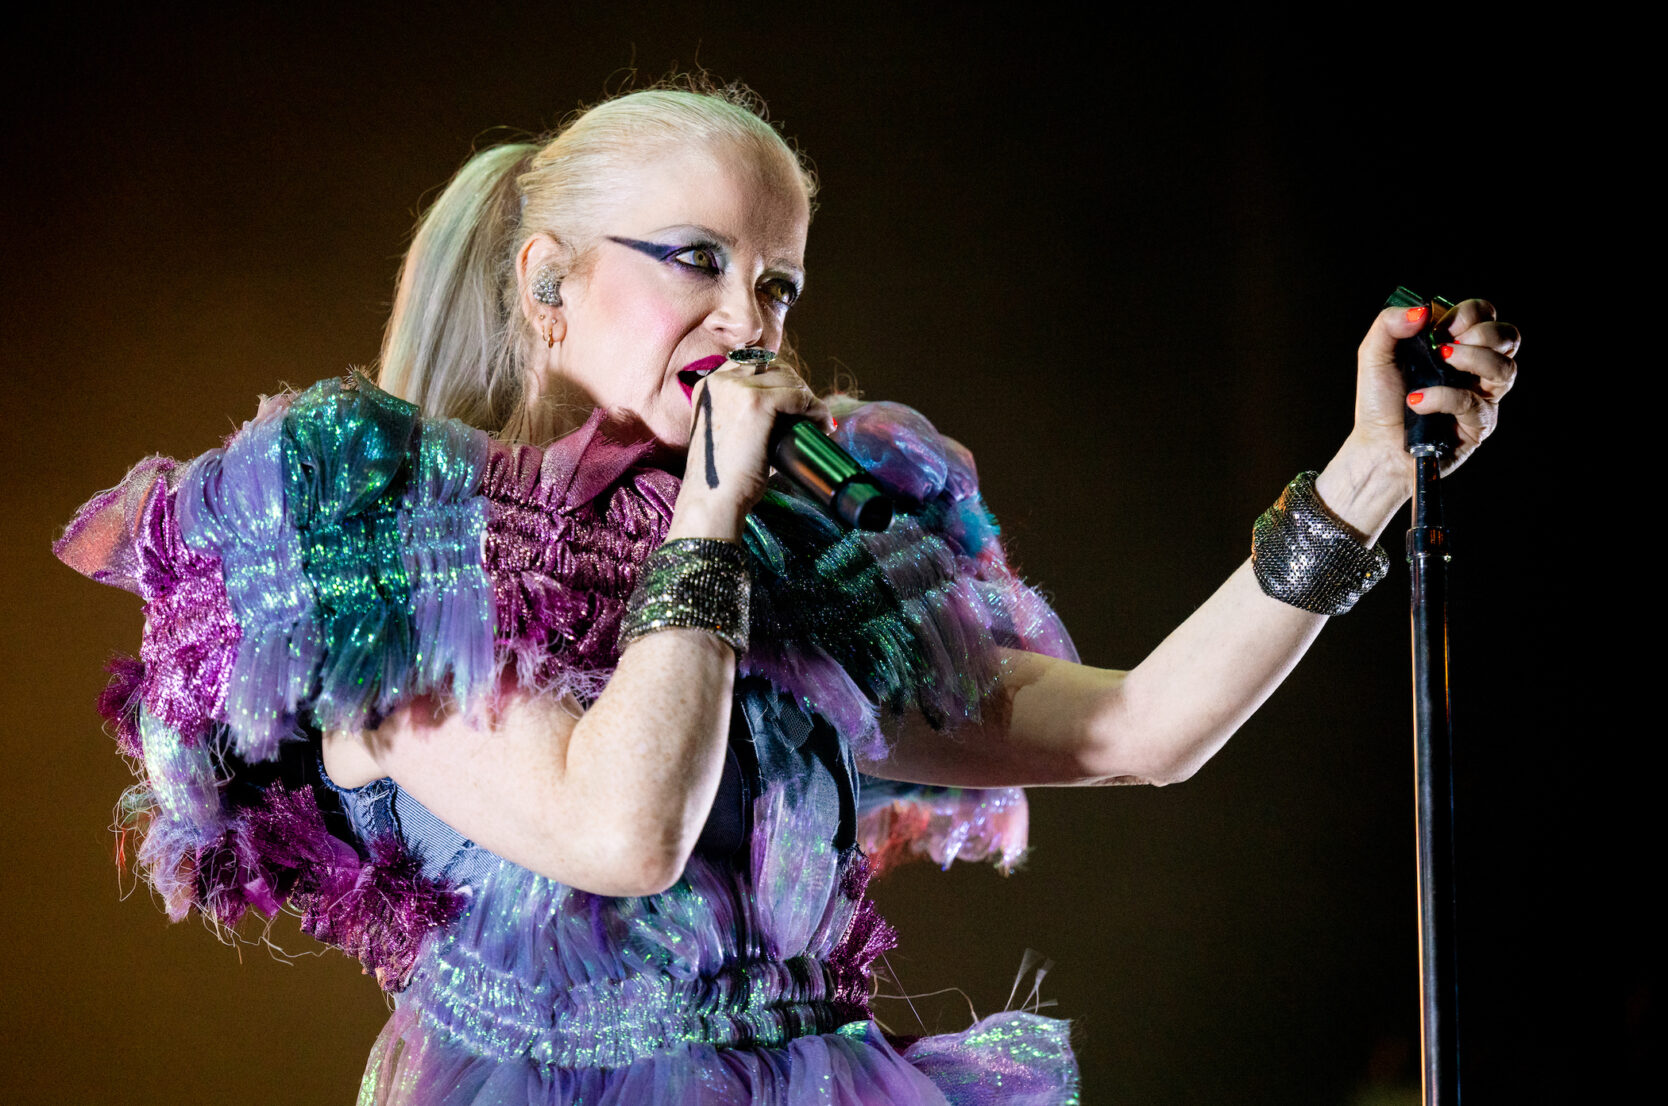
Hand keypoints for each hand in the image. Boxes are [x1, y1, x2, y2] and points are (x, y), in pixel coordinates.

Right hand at [668, 357, 826, 540]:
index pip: (754, 364)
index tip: (795, 401)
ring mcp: (737, 388)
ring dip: (808, 398)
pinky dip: (815, 409)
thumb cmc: (724, 477)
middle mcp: (719, 380)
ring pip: (788, 379)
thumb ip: (747, 414)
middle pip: (773, 367)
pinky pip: (797, 396)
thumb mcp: (729, 432)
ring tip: (819, 421)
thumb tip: (787, 410)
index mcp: (708, 385)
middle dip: (796, 387)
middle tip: (810, 413)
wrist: (712, 499)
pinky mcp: (756, 402)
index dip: (779, 379)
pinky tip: (822, 424)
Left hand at [1353, 298, 1521, 477]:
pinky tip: (1418, 401)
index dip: (1467, 314)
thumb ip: (1390, 323)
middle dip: (1480, 333)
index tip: (1437, 328)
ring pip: (1507, 368)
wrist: (1376, 447)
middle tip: (1444, 348)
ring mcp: (1482, 396)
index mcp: (1456, 345)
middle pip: (1508, 336)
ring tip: (1441, 363)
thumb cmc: (1379, 402)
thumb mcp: (1374, 355)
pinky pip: (1475, 403)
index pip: (1483, 314)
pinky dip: (1443, 397)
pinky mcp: (1479, 424)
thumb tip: (1423, 310)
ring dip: (1474, 358)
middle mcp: (1475, 368)